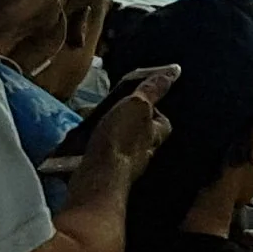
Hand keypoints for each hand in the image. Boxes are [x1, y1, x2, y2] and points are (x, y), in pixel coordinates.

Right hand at [68, 65, 176, 197]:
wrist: (97, 179)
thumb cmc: (121, 139)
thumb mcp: (137, 106)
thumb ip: (151, 91)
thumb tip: (173, 72)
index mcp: (154, 135)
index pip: (163, 121)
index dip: (153, 109)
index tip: (138, 99)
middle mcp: (142, 153)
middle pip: (138, 133)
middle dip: (124, 121)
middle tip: (106, 109)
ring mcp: (122, 167)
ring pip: (117, 145)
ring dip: (104, 134)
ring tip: (89, 123)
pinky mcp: (103, 176)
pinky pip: (99, 157)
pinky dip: (90, 148)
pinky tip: (79, 141)